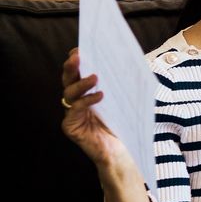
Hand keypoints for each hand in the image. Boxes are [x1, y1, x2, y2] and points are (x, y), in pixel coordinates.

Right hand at [61, 48, 130, 171]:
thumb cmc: (122, 125)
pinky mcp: (70, 127)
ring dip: (81, 83)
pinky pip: (75, 110)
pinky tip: (100, 95)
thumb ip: (121, 84)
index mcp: (85, 93)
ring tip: (95, 76)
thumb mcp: (123, 100)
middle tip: (77, 56)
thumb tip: (131, 61)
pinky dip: (87, 101)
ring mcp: (70, 114)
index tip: (79, 49)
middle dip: (71, 67)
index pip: (77, 74)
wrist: (120, 152)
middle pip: (68, 80)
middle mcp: (74, 102)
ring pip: (69, 93)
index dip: (76, 61)